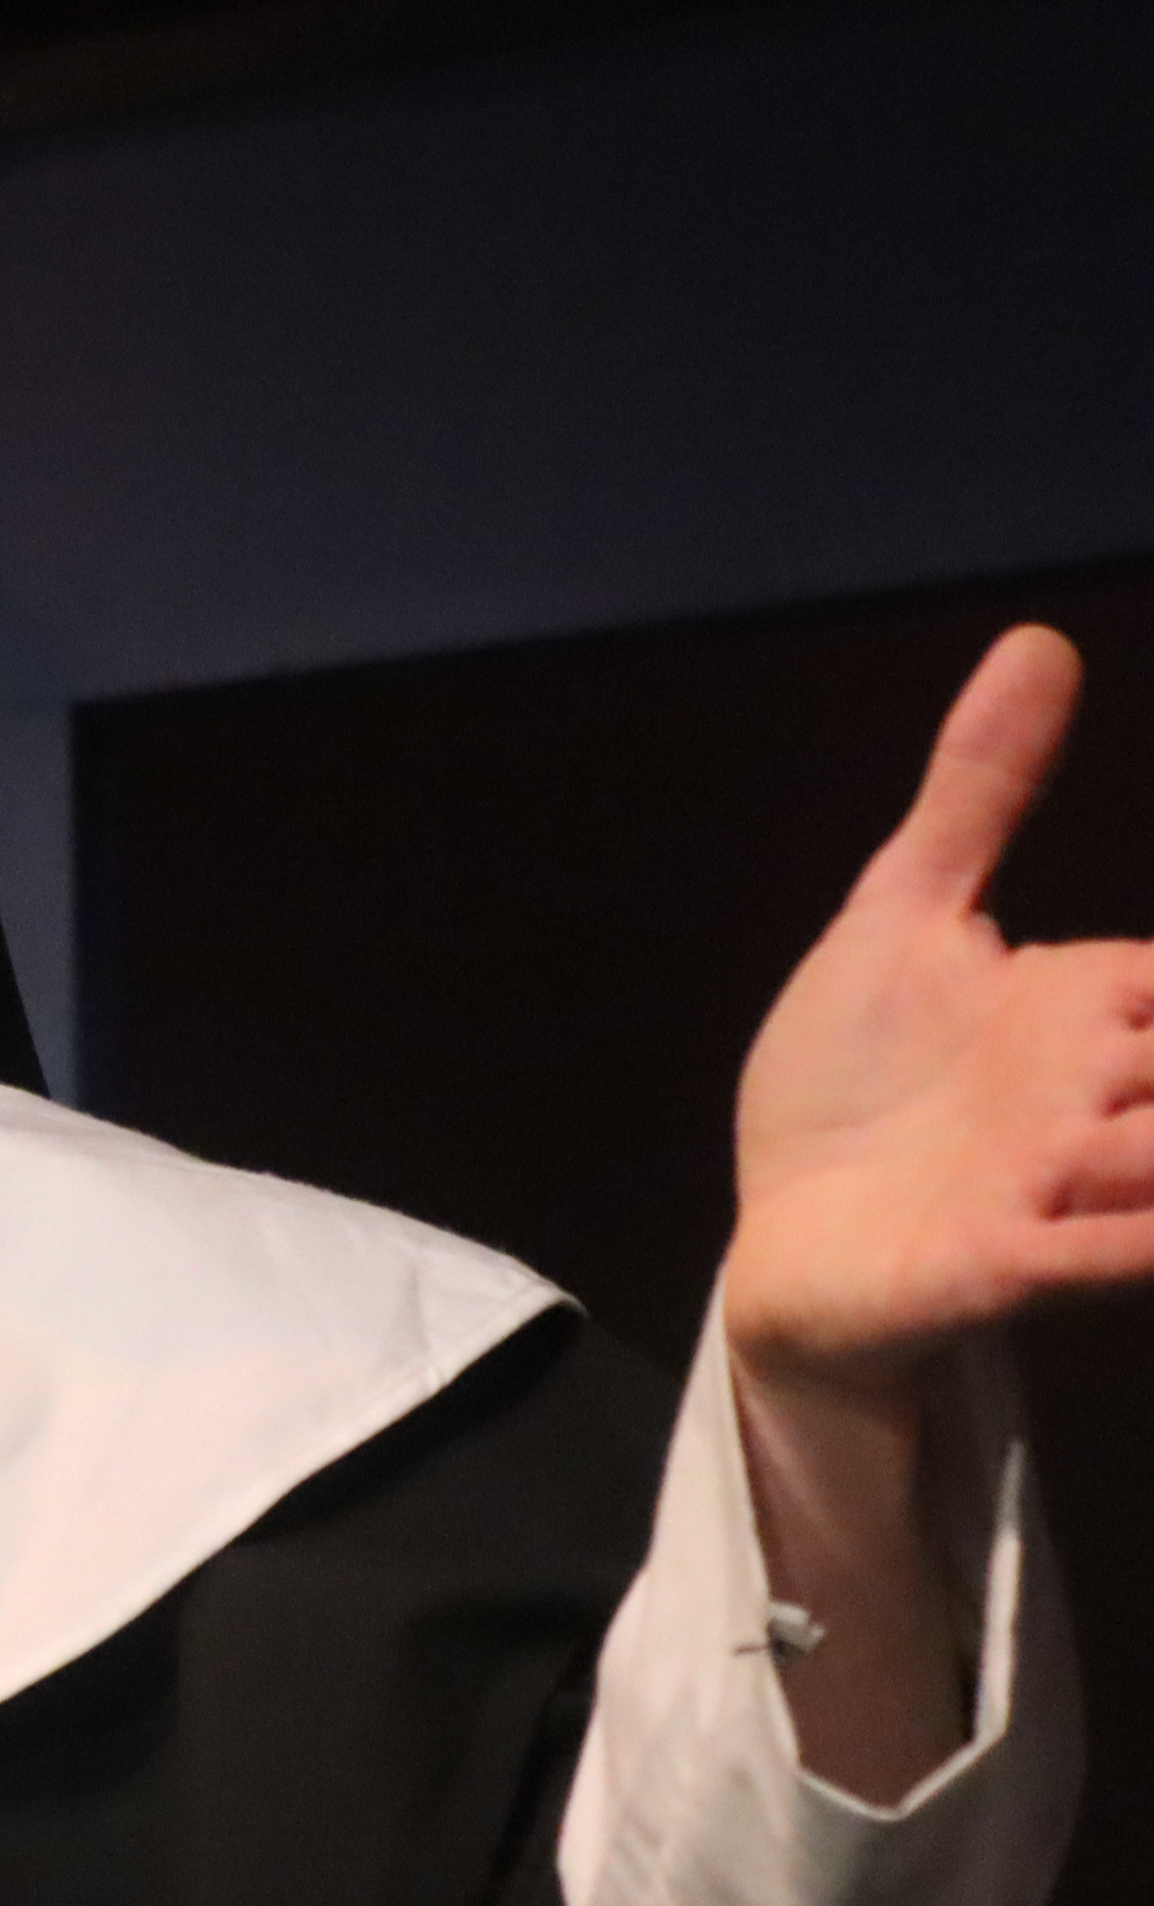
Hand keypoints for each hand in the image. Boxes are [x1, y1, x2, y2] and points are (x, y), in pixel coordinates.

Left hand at [720, 626, 1150, 1804]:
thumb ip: (975, 796)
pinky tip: (1152, 1219)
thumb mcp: (902, 919)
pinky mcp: (1001, 1264)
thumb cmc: (857, 1085)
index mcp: (1095, 1003)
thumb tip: (1036, 641)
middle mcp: (1103, 1095)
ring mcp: (1059, 1183)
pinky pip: (1102, 1256)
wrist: (788, 1240)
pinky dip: (1142, 1238)